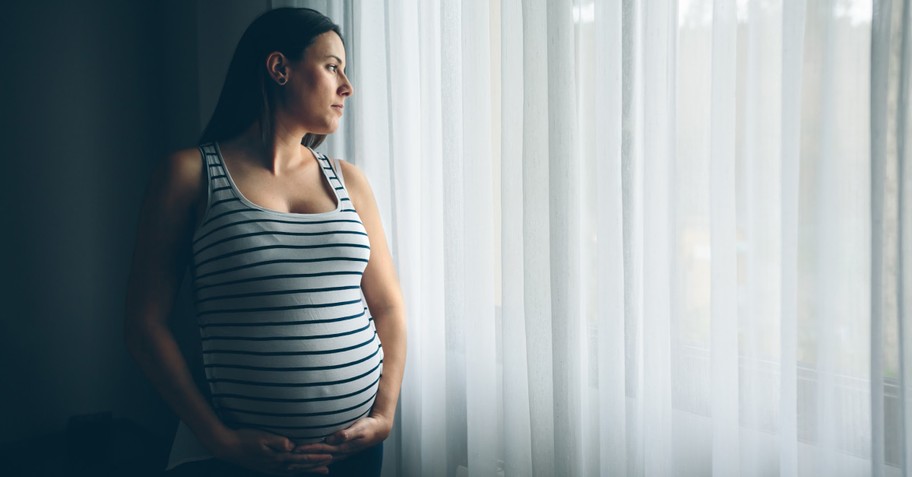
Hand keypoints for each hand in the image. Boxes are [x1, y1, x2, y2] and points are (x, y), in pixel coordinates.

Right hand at [213, 428, 332, 474]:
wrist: (227, 447)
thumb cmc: (245, 438)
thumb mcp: (262, 436)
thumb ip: (278, 441)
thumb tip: (292, 445)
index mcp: (278, 457)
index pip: (302, 458)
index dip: (316, 457)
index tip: (330, 455)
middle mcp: (277, 465)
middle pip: (301, 466)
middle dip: (317, 465)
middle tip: (331, 464)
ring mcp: (272, 468)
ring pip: (295, 471)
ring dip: (310, 470)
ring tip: (324, 470)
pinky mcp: (267, 468)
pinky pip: (286, 473)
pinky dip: (296, 473)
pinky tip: (300, 472)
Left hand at [294, 416, 390, 462]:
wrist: (377, 431)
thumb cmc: (368, 427)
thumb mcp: (360, 429)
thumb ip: (348, 433)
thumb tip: (336, 438)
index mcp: (341, 447)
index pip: (321, 449)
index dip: (308, 449)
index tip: (294, 450)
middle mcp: (337, 452)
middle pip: (316, 458)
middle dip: (301, 461)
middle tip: (285, 463)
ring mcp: (337, 454)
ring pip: (317, 461)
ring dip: (304, 464)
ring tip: (289, 466)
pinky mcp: (337, 452)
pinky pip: (322, 459)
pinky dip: (311, 462)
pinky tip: (303, 463)